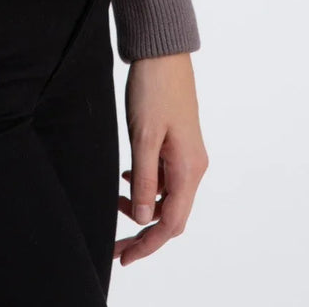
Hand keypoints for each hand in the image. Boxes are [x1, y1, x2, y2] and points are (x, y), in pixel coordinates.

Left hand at [115, 51, 208, 267]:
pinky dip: (146, 184)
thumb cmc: (154, 89)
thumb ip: (145, 180)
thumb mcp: (143, 137)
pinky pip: (164, 176)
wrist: (162, 52)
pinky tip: (127, 178)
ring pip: (167, 196)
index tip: (124, 257)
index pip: (171, 223)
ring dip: (143, 206)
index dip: (148, 245)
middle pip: (171, 215)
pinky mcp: (177, 143)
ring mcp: (186, 154)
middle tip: (115, 244)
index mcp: (188, 169)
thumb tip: (144, 219)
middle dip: (143, 232)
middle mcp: (193, 166)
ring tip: (115, 202)